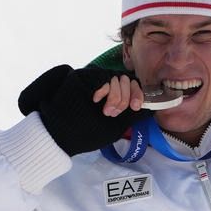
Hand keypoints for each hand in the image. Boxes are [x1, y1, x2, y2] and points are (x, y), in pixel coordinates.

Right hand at [18, 65, 150, 155]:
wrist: (63, 133)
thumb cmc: (88, 132)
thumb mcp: (114, 125)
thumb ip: (129, 115)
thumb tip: (147, 108)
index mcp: (116, 95)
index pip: (133, 86)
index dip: (137, 94)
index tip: (135, 106)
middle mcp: (107, 85)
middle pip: (127, 81)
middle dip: (123, 99)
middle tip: (111, 113)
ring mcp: (96, 80)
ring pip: (116, 78)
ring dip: (114, 97)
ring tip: (104, 110)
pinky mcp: (85, 77)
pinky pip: (102, 77)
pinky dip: (103, 89)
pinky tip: (96, 99)